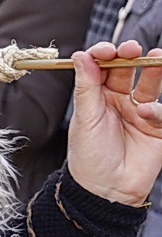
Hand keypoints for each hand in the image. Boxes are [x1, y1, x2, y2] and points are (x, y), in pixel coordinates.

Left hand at [64, 40, 161, 204]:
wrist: (105, 189)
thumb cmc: (88, 156)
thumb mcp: (85, 118)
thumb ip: (87, 86)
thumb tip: (82, 55)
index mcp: (96, 97)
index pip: (102, 68)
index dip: (105, 55)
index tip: (107, 49)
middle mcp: (119, 101)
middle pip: (128, 70)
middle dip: (132, 55)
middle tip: (133, 47)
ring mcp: (140, 113)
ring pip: (151, 84)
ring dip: (154, 70)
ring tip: (156, 58)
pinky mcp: (158, 128)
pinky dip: (156, 109)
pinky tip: (146, 112)